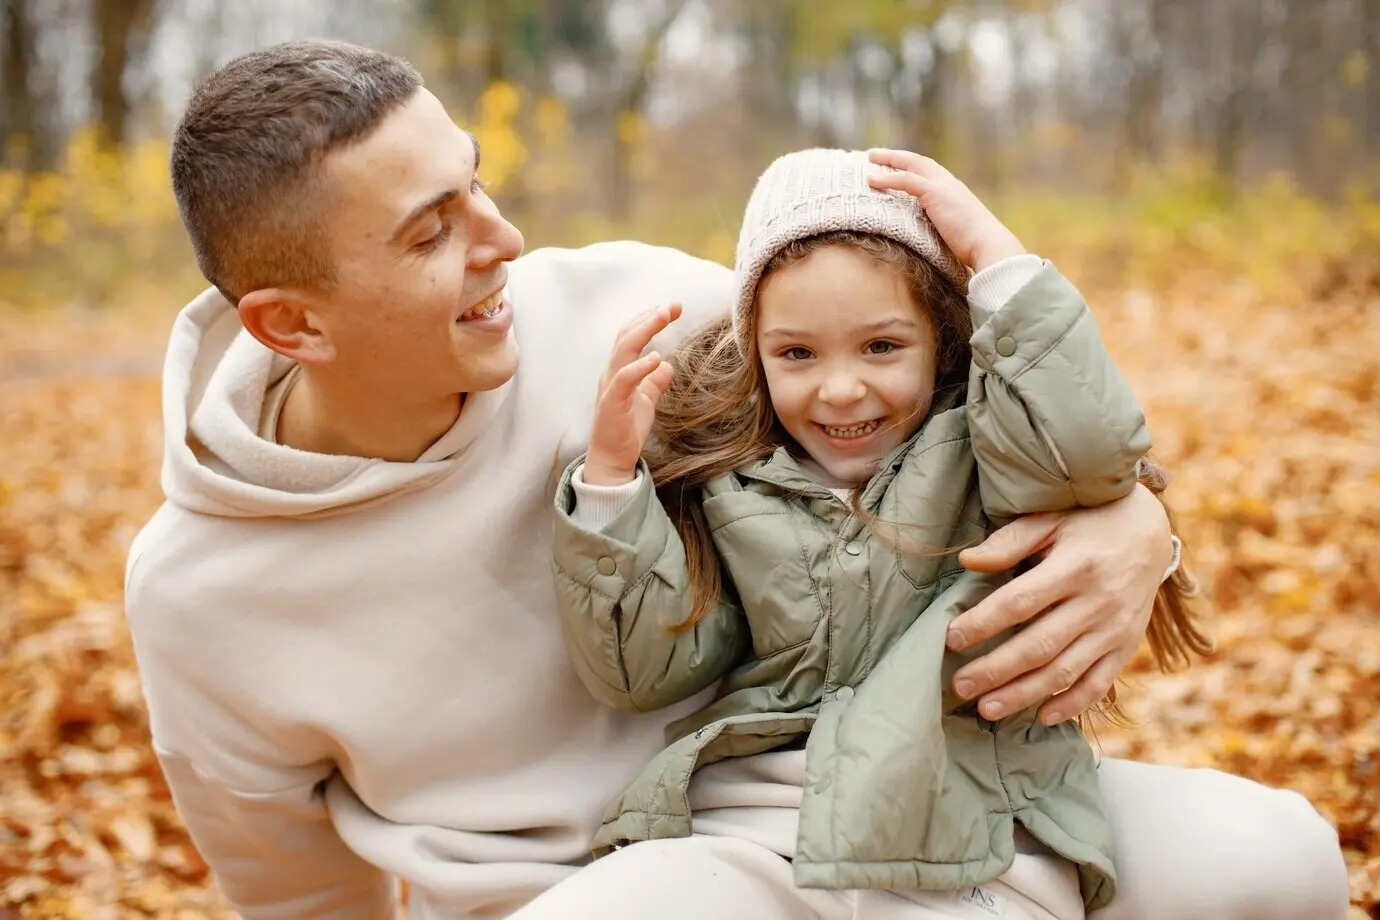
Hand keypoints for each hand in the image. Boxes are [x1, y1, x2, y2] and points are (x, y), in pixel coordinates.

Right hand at [584, 303, 681, 485]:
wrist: (612, 460)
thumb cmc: (626, 431)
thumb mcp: (647, 402)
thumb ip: (654, 382)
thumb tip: (668, 365)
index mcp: (619, 370)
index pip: (630, 336)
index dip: (649, 319)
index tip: (672, 308)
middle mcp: (611, 373)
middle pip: (626, 336)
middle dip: (648, 317)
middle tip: (672, 305)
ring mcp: (610, 387)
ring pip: (622, 350)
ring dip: (644, 330)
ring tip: (663, 316)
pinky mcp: (612, 404)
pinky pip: (624, 379)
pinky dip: (639, 366)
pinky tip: (657, 358)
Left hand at [866, 148, 1025, 271]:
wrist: (988, 246)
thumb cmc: (974, 249)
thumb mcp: (954, 234)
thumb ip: (940, 229)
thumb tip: (926, 241)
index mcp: (955, 193)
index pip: (930, 174)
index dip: (912, 168)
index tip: (896, 167)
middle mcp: (950, 184)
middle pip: (919, 162)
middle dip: (898, 157)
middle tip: (877, 155)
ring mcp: (944, 187)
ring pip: (912, 165)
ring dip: (890, 160)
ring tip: (870, 157)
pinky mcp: (936, 194)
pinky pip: (906, 180)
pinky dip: (888, 179)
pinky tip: (872, 180)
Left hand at [947, 485, 1172, 724]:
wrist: (1150, 532)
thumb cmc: (1088, 521)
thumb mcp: (1051, 518)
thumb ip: (1010, 541)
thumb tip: (967, 561)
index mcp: (1075, 566)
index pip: (1021, 601)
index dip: (984, 622)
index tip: (951, 639)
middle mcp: (1099, 602)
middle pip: (1040, 645)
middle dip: (996, 670)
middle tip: (959, 686)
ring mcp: (1115, 629)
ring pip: (1065, 671)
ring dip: (1024, 694)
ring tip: (987, 708)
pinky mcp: (1126, 646)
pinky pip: (1099, 683)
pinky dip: (1072, 704)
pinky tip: (1041, 717)